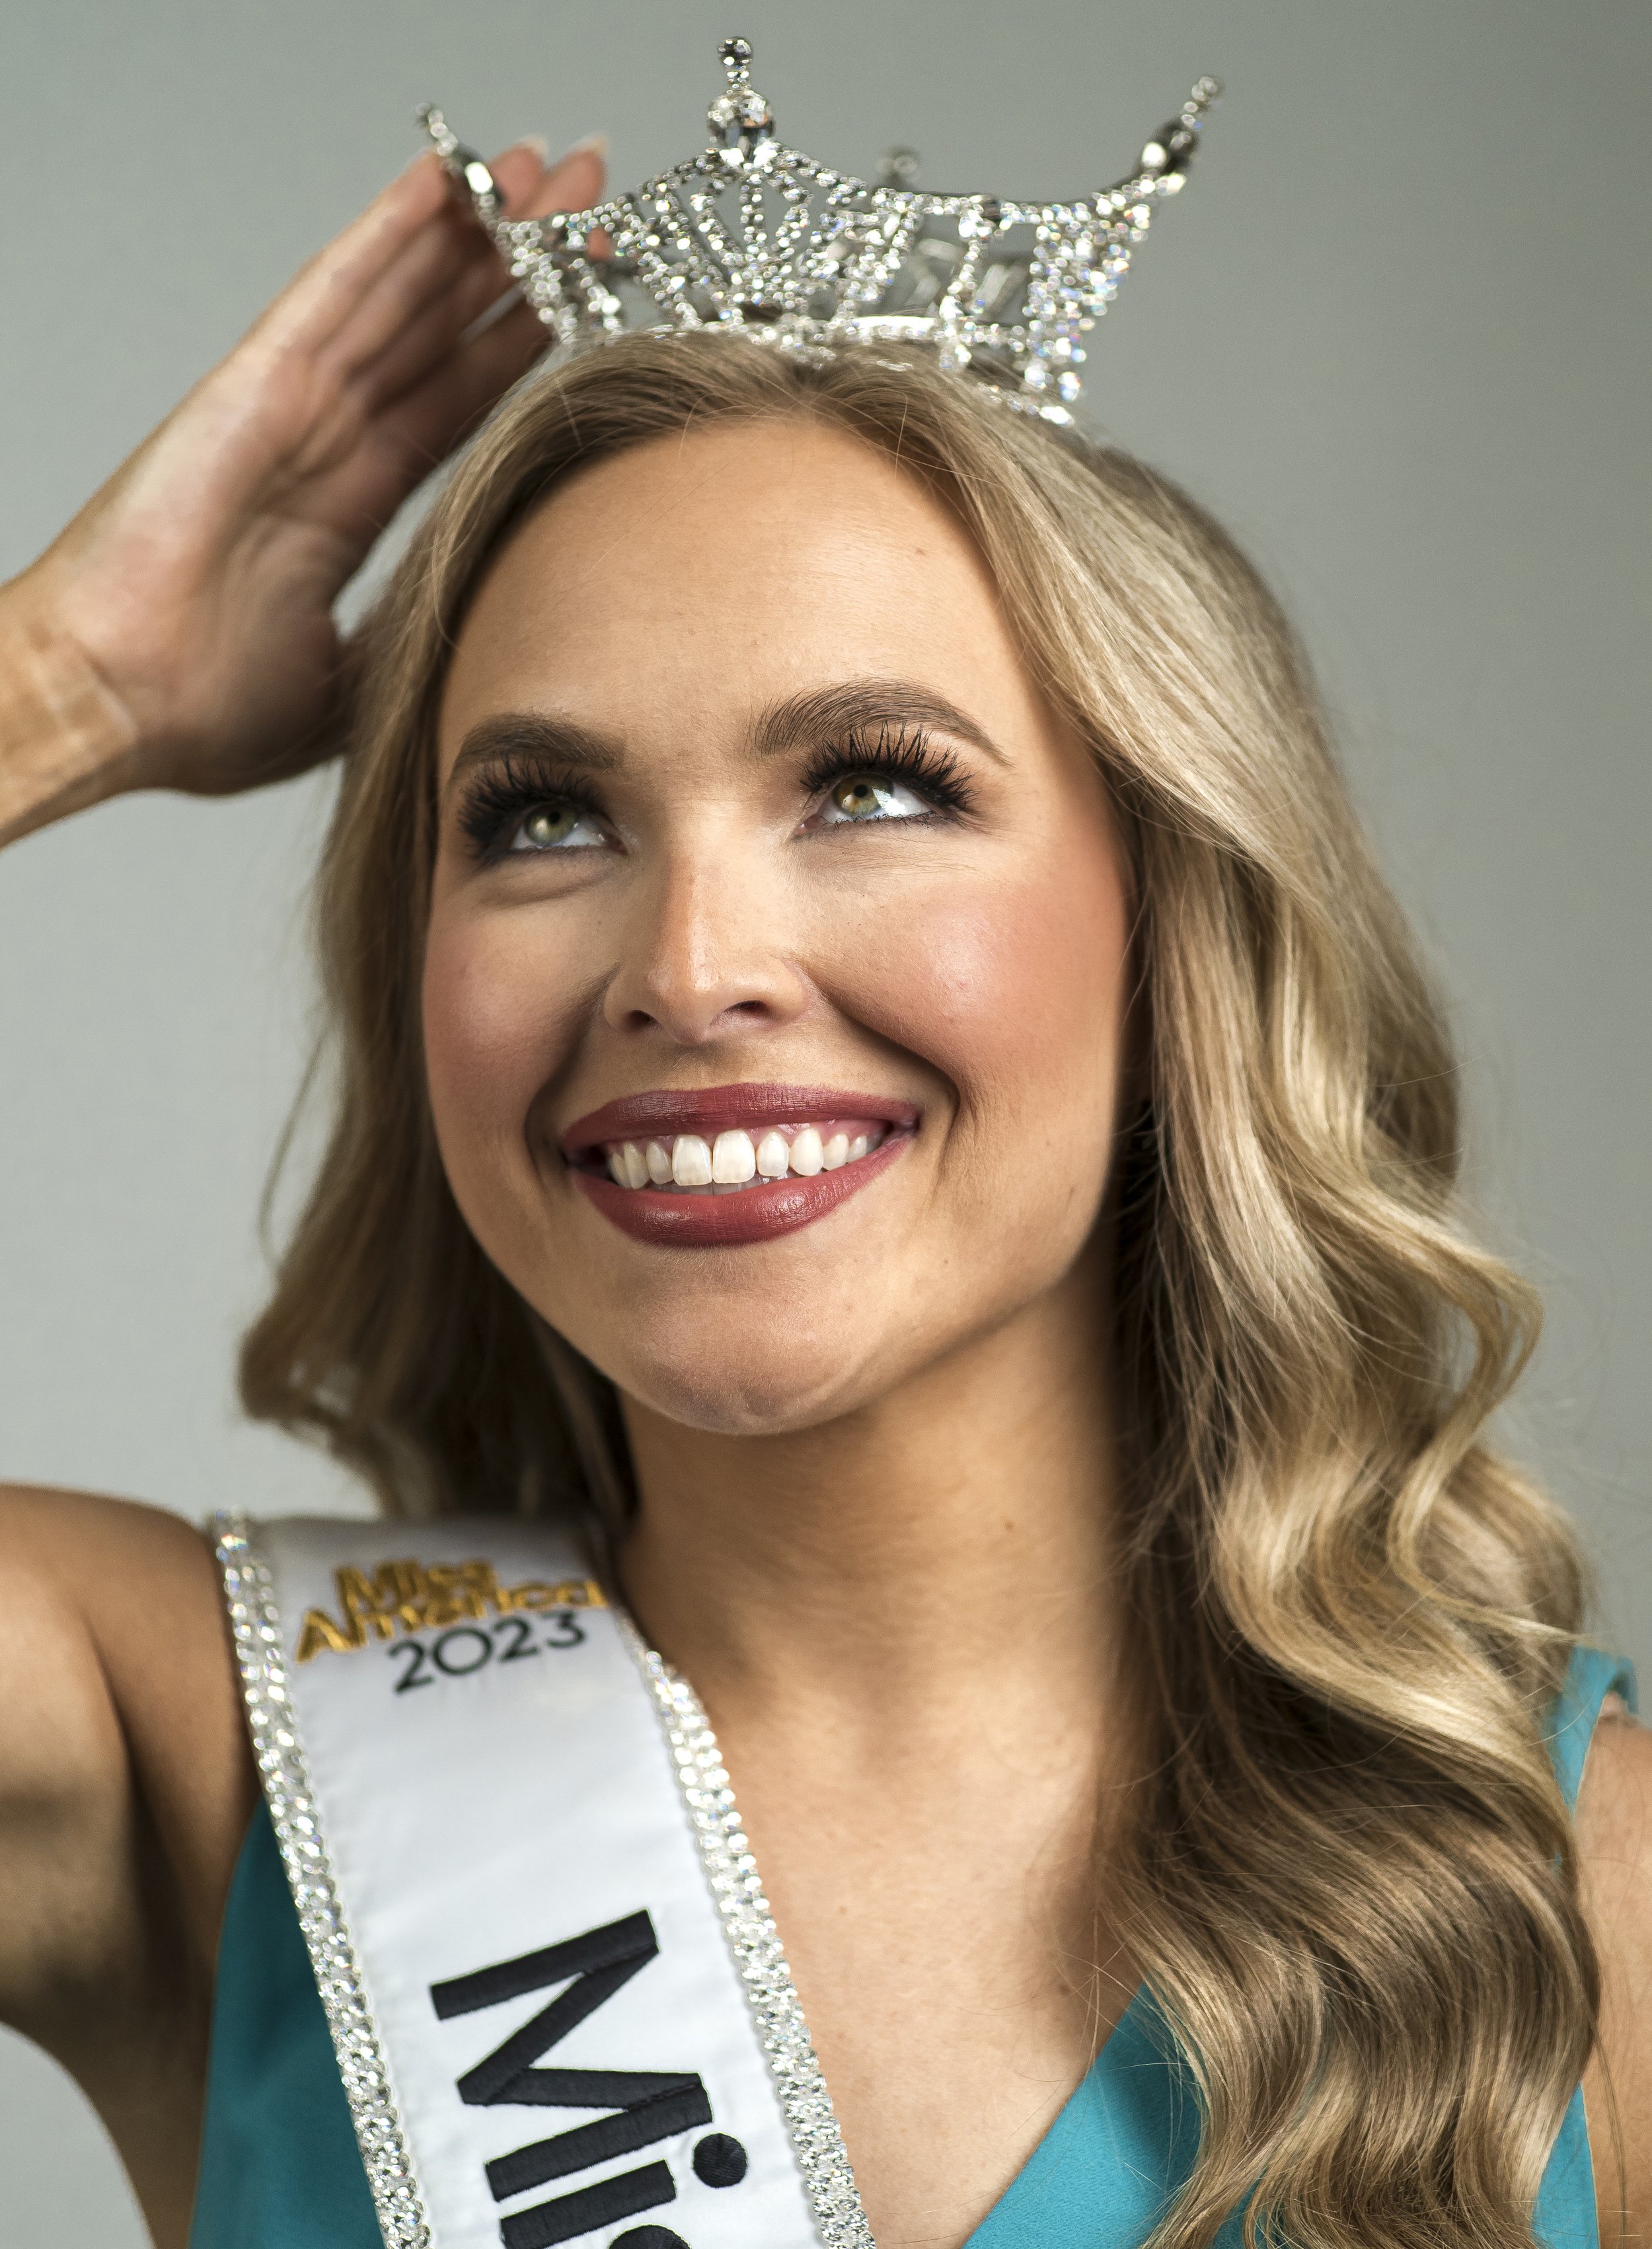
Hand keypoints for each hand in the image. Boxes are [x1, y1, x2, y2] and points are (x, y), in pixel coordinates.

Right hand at [10, 137, 603, 802]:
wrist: (114, 705)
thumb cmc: (202, 710)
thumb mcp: (358, 681)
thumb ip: (422, 634)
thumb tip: (497, 632)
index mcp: (346, 506)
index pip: (453, 406)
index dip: (518, 347)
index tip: (588, 303)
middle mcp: (325, 442)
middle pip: (438, 333)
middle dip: (515, 266)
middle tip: (593, 200)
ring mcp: (291, 406)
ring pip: (399, 296)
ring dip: (469, 227)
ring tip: (543, 168)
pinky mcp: (256, 385)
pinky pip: (335, 293)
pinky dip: (389, 233)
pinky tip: (446, 180)